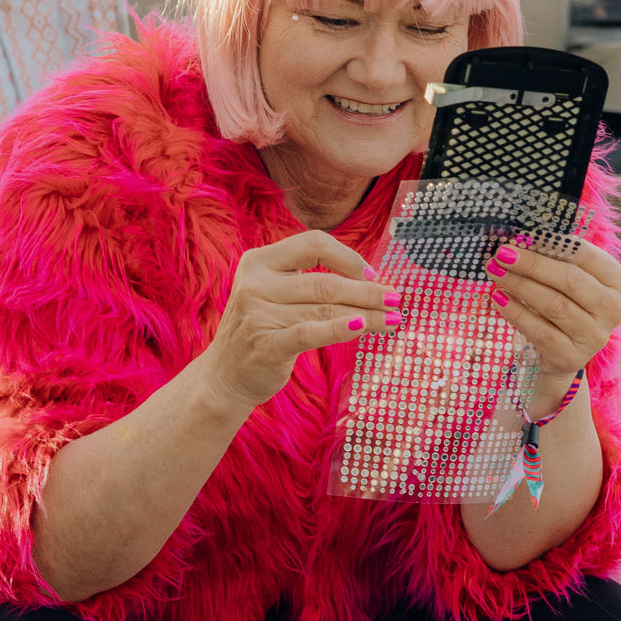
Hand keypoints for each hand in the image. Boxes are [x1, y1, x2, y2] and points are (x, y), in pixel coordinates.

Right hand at [200, 230, 398, 416]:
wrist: (224, 377)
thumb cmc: (261, 332)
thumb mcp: (275, 295)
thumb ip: (310, 281)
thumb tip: (373, 280)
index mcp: (259, 261)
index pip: (314, 243)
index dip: (348, 256)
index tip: (373, 274)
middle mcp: (256, 283)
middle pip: (326, 281)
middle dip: (368, 291)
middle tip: (397, 299)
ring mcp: (258, 314)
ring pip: (325, 309)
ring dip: (366, 314)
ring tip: (393, 319)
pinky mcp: (266, 345)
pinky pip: (311, 333)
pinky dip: (340, 329)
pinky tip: (362, 327)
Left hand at [487, 236, 620, 405]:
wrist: (566, 352)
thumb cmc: (567, 303)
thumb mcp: (571, 278)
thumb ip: (556, 258)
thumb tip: (521, 239)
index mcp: (617, 280)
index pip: (585, 255)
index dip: (552, 244)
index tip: (522, 237)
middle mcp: (612, 308)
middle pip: (570, 280)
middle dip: (532, 264)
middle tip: (502, 254)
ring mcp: (595, 335)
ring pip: (554, 305)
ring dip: (520, 285)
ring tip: (496, 272)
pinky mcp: (572, 357)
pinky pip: (540, 331)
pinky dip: (517, 313)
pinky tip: (499, 298)